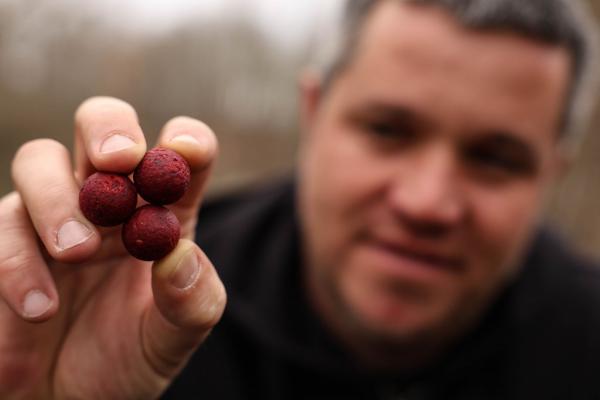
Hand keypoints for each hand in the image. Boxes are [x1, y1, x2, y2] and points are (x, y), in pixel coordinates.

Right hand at [0, 97, 225, 399]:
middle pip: (104, 126)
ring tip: (76, 252)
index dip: (186, 140)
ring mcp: (53, 216)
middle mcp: (109, 201)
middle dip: (110, 129)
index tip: (182, 149)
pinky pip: (1, 228)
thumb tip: (180, 256)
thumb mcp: (172, 339)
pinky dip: (18, 262)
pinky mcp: (6, 243)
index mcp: (162, 211)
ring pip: (39, 159)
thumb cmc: (127, 359)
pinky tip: (41, 308)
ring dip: (58, 198)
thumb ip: (190, 302)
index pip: (183, 154)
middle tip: (118, 160)